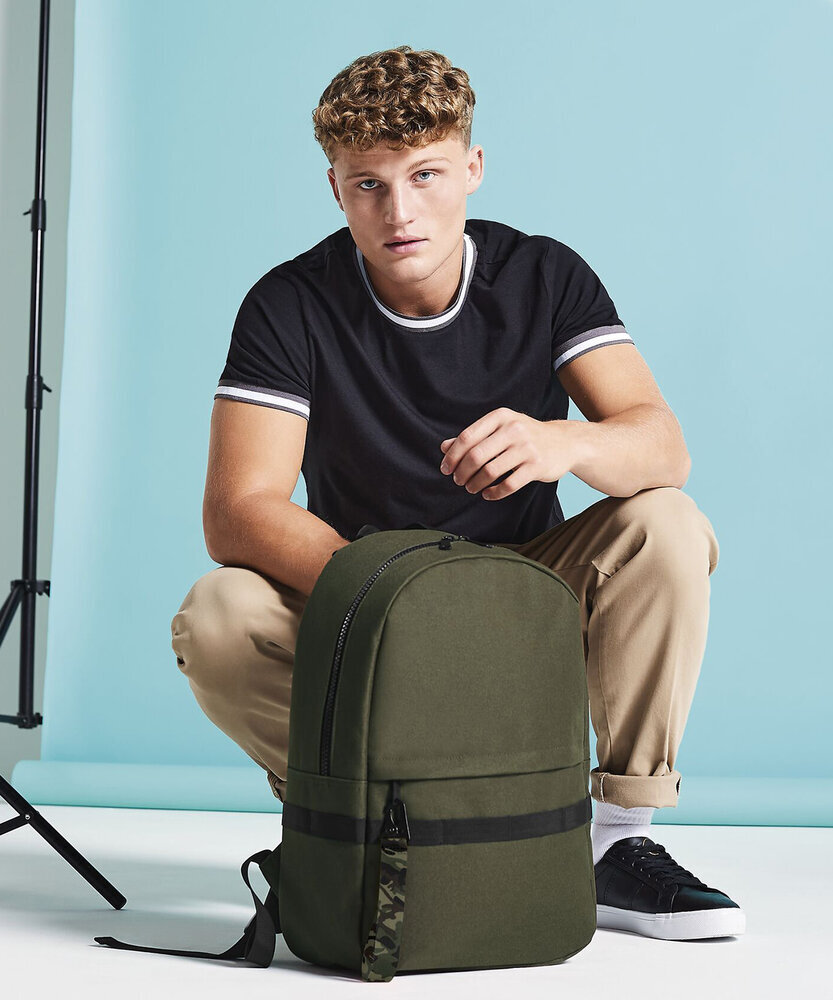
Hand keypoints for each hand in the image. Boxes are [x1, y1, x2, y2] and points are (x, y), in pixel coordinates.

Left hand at [439, 408, 577, 500]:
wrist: (565, 442)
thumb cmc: (526, 436)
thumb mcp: (500, 429)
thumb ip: (473, 437)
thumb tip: (444, 447)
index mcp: (501, 417)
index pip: (467, 437)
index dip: (452, 456)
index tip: (445, 468)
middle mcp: (513, 429)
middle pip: (476, 456)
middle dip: (462, 472)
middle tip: (458, 481)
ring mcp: (526, 448)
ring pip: (490, 471)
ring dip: (475, 484)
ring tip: (471, 488)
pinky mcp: (536, 466)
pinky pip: (508, 484)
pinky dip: (494, 492)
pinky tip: (488, 494)